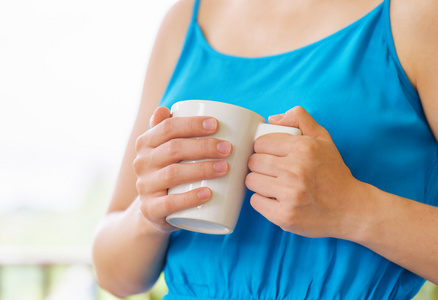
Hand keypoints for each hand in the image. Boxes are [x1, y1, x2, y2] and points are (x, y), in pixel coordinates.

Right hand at [133, 106, 231, 232]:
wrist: (154, 210)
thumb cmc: (169, 172)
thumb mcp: (166, 150)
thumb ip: (168, 129)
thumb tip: (165, 109)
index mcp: (146, 143)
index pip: (167, 127)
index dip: (192, 124)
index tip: (217, 124)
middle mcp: (141, 162)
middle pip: (173, 149)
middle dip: (203, 146)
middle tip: (228, 148)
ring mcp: (144, 186)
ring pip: (173, 173)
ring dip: (202, 169)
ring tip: (225, 168)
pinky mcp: (150, 209)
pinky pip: (169, 203)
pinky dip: (190, 198)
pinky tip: (208, 194)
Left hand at [245, 106, 362, 238]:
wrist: (350, 209)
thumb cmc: (333, 172)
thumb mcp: (323, 138)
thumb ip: (300, 119)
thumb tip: (271, 119)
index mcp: (304, 148)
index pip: (260, 143)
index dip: (262, 148)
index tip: (270, 154)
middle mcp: (296, 170)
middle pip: (253, 162)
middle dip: (259, 165)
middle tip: (272, 171)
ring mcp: (290, 194)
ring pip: (251, 181)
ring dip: (258, 182)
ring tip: (274, 184)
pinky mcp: (285, 215)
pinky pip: (255, 201)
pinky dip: (262, 200)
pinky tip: (276, 199)